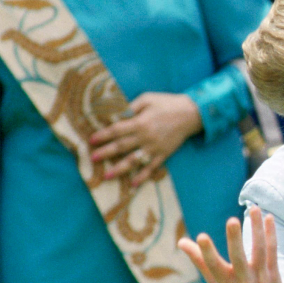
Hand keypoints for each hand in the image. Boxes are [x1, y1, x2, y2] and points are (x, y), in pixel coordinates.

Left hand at [88, 92, 202, 186]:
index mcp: (140, 122)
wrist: (191, 114)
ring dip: (119, 169)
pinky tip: (133, 183)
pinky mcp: (164, 154)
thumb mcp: (147, 98)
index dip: (103, 135)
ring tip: (107, 176)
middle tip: (92, 158)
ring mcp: (155, 148)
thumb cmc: (167, 104)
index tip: (91, 140)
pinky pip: (152, 167)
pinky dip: (143, 176)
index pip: (117, 130)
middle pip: (121, 146)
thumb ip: (131, 106)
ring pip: (134, 160)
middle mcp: (146, 137)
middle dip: (105, 153)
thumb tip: (116, 114)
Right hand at [179, 206, 283, 282]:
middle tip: (232, 220)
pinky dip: (271, 234)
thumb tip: (181, 241)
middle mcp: (242, 282)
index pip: (213, 266)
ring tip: (254, 207)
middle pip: (238, 258)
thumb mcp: (214, 281)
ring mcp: (260, 279)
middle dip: (235, 240)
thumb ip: (199, 260)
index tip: (201, 237)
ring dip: (257, 228)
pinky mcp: (274, 275)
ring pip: (259, 250)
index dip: (206, 252)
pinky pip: (273, 251)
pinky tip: (268, 218)